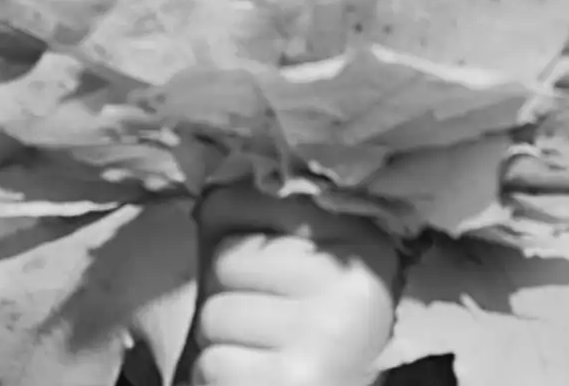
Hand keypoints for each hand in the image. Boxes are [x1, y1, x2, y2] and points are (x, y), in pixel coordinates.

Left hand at [180, 185, 401, 385]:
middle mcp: (350, 282)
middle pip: (228, 259)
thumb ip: (266, 220)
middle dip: (227, 293)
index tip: (247, 256)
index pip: (253, 201)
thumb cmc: (309, 329)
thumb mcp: (303, 263)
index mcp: (360, 237)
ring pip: (214, 314)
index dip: (231, 225)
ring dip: (221, 340)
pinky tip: (255, 377)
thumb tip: (208, 199)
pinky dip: (219, 378)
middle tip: (260, 319)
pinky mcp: (295, 379)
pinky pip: (213, 363)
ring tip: (258, 350)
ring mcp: (326, 331)